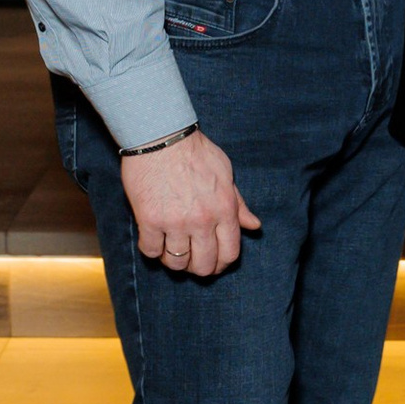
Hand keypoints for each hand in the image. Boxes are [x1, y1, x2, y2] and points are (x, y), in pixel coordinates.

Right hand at [121, 129, 260, 278]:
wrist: (161, 135)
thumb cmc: (194, 151)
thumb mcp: (225, 173)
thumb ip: (238, 204)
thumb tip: (254, 226)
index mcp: (224, 209)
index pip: (230, 253)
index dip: (222, 264)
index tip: (213, 263)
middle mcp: (202, 220)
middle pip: (204, 265)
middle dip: (198, 268)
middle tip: (190, 260)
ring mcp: (176, 223)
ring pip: (176, 263)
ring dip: (173, 260)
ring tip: (170, 249)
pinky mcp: (150, 220)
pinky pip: (151, 251)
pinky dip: (152, 250)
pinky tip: (153, 239)